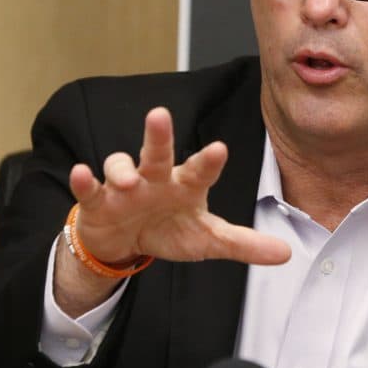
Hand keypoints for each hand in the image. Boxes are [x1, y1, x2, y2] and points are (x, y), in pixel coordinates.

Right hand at [70, 107, 290, 266]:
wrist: (128, 244)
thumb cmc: (171, 229)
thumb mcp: (208, 240)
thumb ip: (244, 244)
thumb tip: (287, 253)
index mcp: (186, 184)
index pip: (200, 169)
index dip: (209, 160)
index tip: (220, 148)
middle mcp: (156, 177)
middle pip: (157, 151)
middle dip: (158, 135)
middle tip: (159, 115)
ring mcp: (125, 186)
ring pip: (121, 164)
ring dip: (121, 168)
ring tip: (128, 178)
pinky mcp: (99, 201)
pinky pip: (90, 188)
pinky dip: (84, 181)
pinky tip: (81, 173)